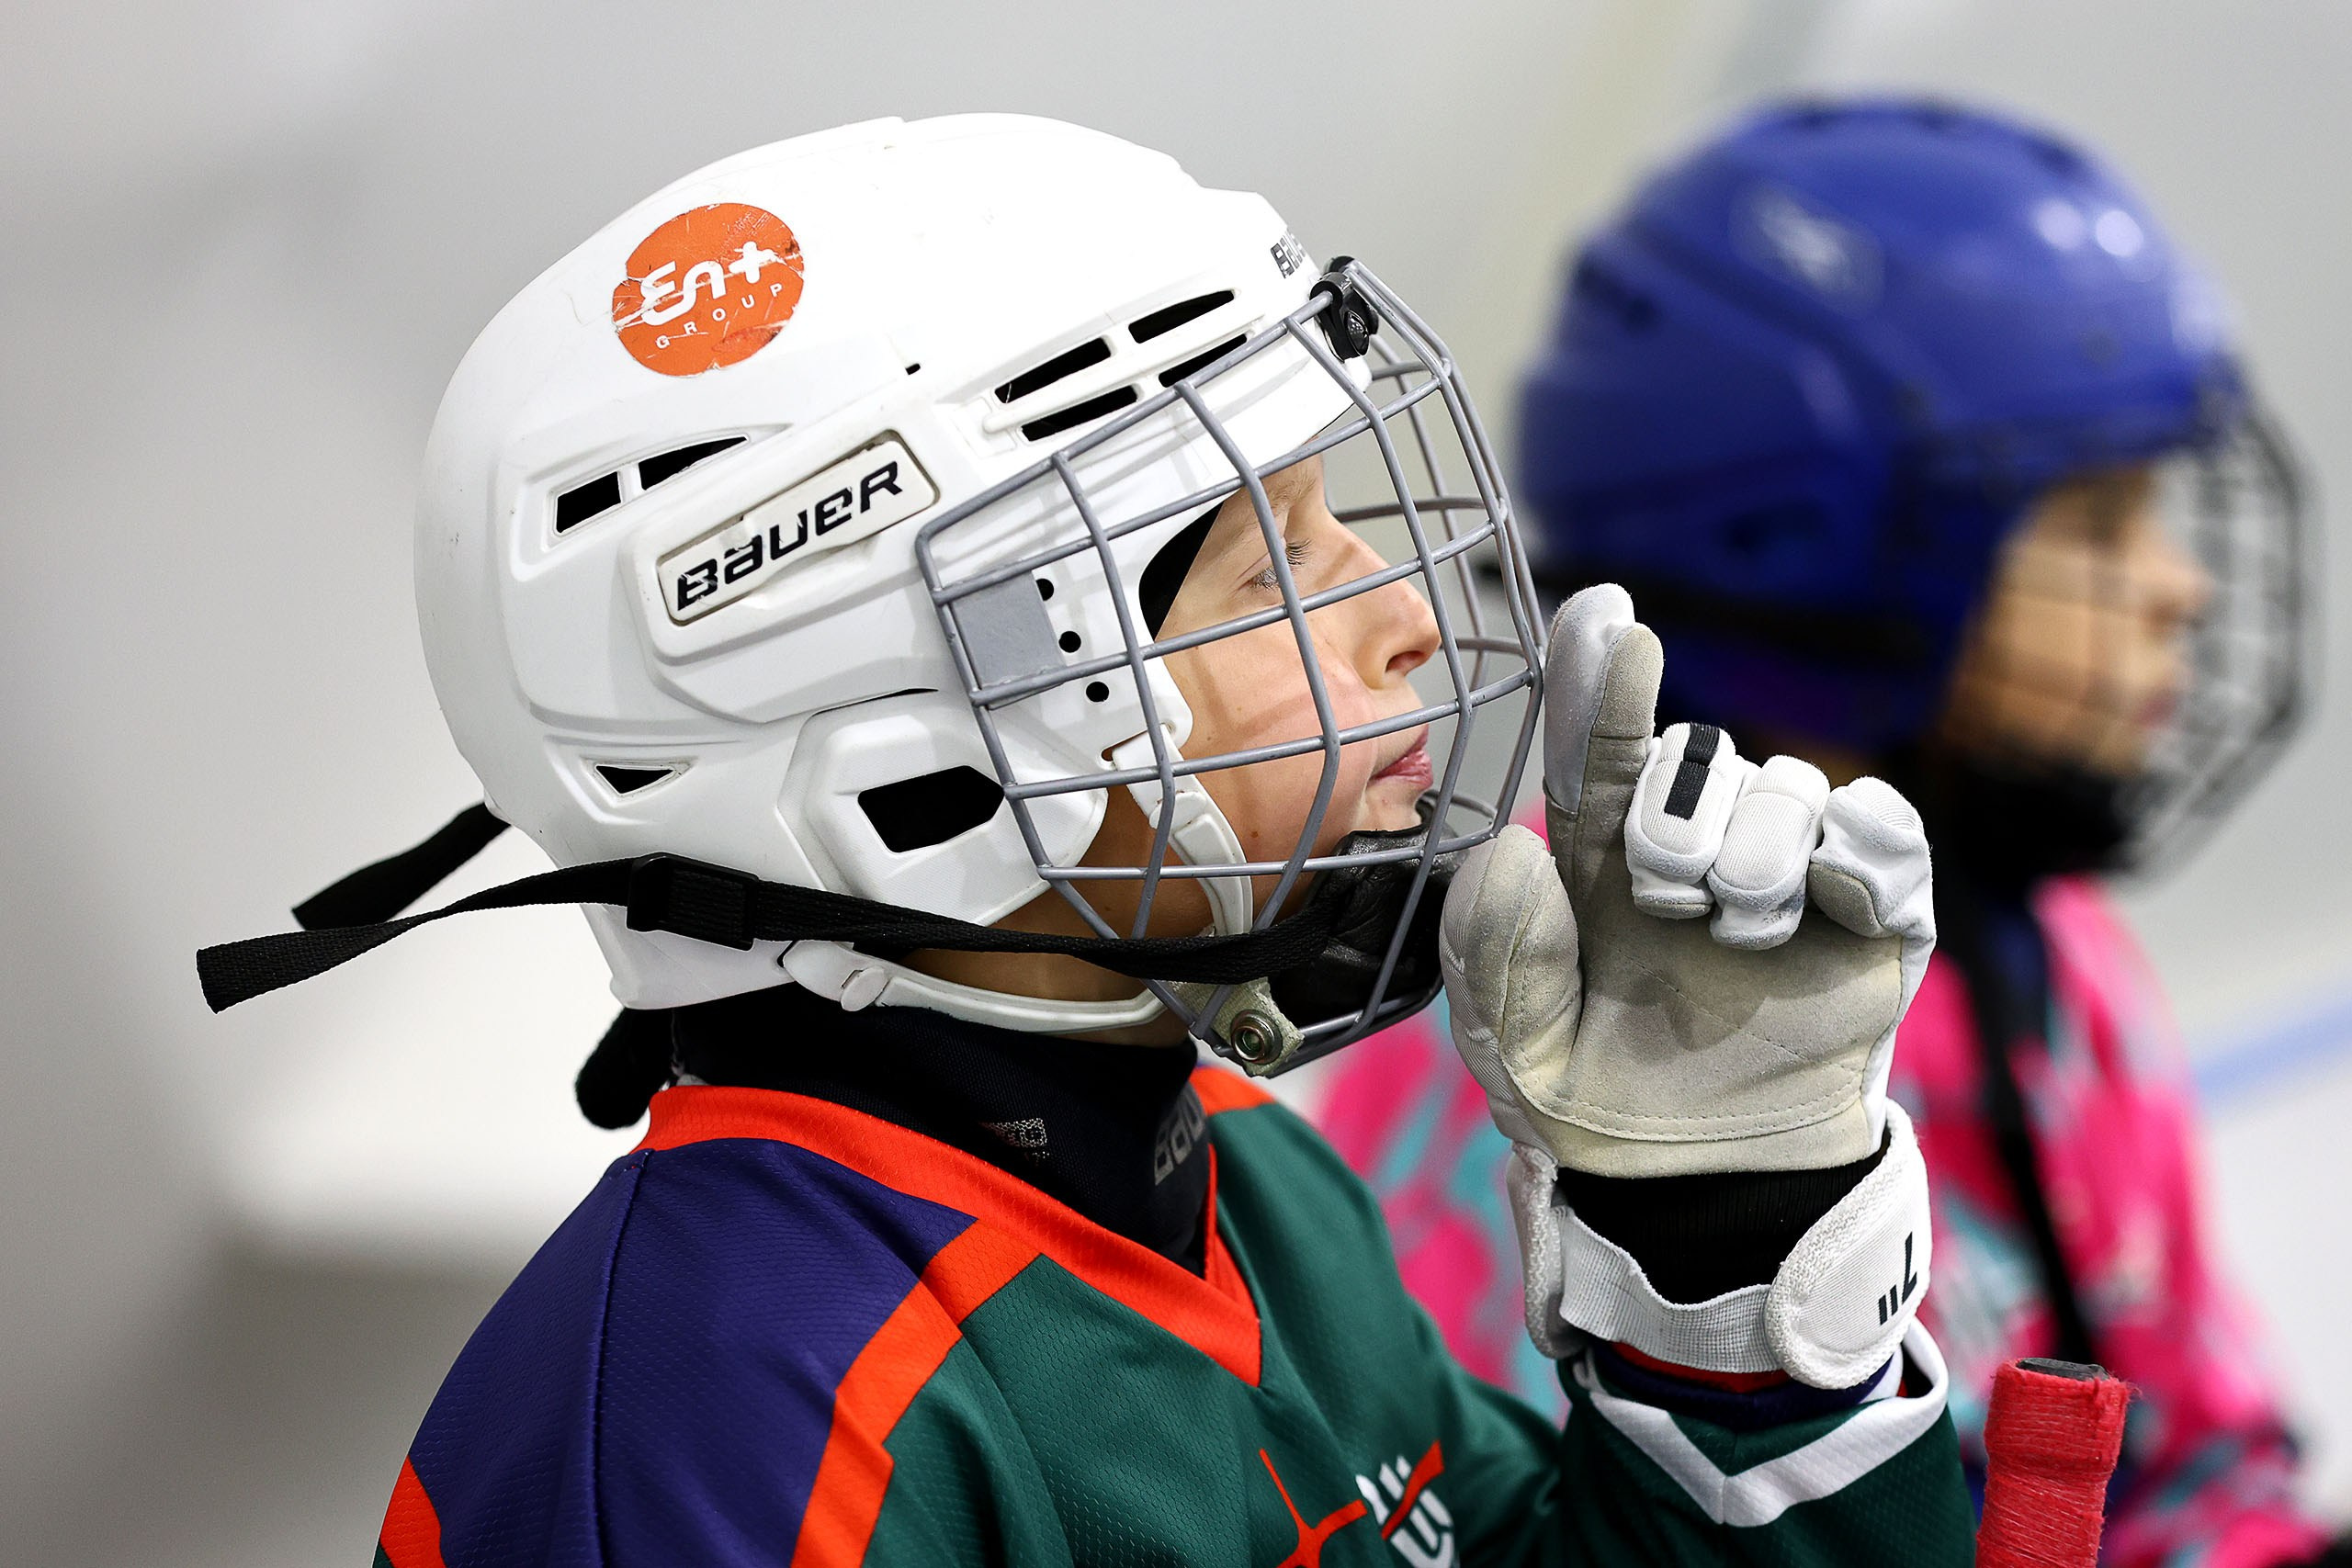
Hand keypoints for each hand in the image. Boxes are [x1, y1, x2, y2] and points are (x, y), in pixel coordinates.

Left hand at [1442, 585, 1936, 1385]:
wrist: (1695, 1185)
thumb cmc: (1591, 1091)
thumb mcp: (1506, 1038)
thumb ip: (1490, 944)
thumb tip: (1515, 841)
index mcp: (1597, 850)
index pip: (1595, 737)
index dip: (1598, 671)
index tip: (1607, 615)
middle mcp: (1695, 837)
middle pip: (1696, 751)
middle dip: (1673, 816)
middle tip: (1665, 901)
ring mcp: (1791, 867)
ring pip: (1787, 783)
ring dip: (1755, 856)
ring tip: (1737, 935)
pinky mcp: (1877, 911)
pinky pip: (1884, 830)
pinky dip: (1857, 847)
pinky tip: (1827, 893)